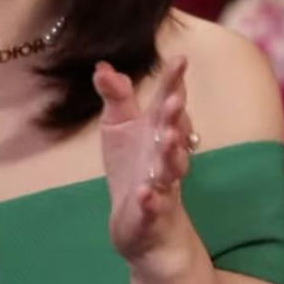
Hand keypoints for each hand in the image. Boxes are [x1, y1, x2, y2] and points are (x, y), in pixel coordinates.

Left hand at [94, 55, 202, 276]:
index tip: (180, 60)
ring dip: (172, 153)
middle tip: (174, 99)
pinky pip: (153, 206)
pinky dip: (151, 200)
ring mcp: (162, 184)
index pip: (168, 103)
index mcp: (158, 130)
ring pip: (171, 168)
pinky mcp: (152, 212)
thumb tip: (102, 66)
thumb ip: (116, 97)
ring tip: (169, 138)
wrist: (141, 223)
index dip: (174, 82)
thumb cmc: (133, 167)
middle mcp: (165, 154)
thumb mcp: (120, 128)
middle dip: (174, 116)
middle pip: (174, 132)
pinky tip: (145, 194)